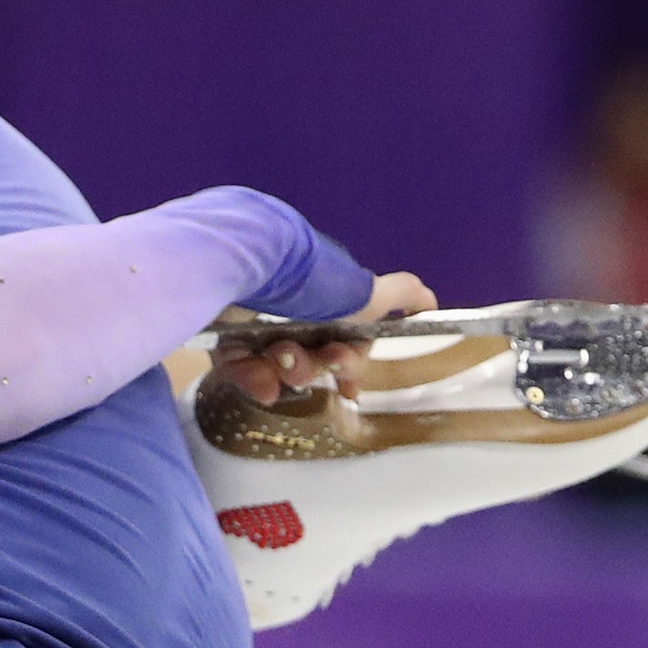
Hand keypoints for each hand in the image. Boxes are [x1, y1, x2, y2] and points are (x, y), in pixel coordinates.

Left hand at [212, 271, 437, 404]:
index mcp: (325, 299)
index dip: (348, 366)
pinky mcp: (219, 333)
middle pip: (308, 357)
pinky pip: (239, 365)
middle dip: (317, 366)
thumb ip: (399, 295)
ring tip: (282, 361)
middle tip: (317, 363)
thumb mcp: (363, 289)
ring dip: (286, 371)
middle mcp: (291, 309)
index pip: (340, 341)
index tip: (351, 389)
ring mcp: (254, 322)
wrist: (249, 258)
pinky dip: (251, 376)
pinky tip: (261, 383)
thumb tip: (428, 303)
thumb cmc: (311, 278)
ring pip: (274, 364)